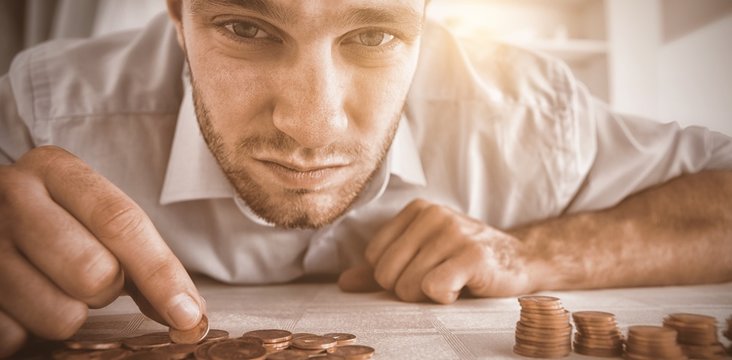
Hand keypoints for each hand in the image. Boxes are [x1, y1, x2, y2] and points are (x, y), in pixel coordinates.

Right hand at [0, 146, 203, 356]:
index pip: (122, 223)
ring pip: (61, 316)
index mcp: (54, 169)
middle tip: (90, 279)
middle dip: (106, 291)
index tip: (189, 314)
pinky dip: (27, 332)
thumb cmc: (55, 225)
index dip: (161, 274)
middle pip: (94, 272)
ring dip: (67, 316)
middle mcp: (11, 195)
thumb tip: (189, 316)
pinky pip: (17, 336)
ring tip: (50, 288)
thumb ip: (143, 260)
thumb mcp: (93, 220)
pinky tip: (20, 303)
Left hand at [339, 199, 535, 302]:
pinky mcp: (472, 255)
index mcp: (416, 210)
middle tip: (435, 281)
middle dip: (406, 290)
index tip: (421, 271)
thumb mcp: (422, 256)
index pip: (375, 257)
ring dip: (428, 296)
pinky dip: (444, 298)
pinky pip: (434, 288)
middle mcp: (433, 215)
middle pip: (387, 274)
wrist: (519, 261)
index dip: (393, 276)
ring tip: (452, 282)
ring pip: (408, 285)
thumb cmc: (464, 260)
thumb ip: (382, 268)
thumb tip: (344, 282)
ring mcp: (453, 232)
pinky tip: (461, 289)